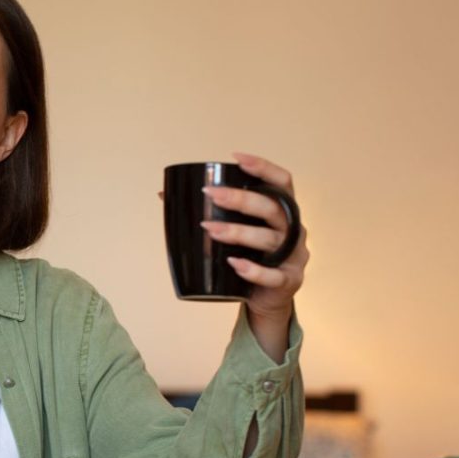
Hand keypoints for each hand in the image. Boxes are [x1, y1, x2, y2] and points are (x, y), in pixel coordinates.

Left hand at [200, 152, 308, 357]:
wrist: (265, 299)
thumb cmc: (249, 257)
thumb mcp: (236, 234)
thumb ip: (211, 213)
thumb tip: (164, 195)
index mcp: (283, 212)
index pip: (282, 182)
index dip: (263, 167)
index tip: (235, 158)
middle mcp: (294, 230)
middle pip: (273, 207)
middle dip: (241, 199)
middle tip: (211, 195)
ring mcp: (295, 256)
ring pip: (270, 239)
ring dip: (239, 232)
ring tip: (210, 229)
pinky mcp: (289, 281)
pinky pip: (273, 275)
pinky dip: (254, 270)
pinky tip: (234, 263)